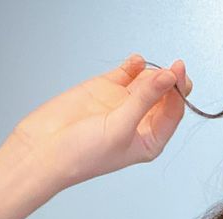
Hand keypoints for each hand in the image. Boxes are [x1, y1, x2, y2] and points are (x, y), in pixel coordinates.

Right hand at [4, 54, 192, 190]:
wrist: (44, 149)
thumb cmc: (82, 154)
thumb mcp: (120, 127)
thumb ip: (145, 100)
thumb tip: (168, 78)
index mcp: (150, 141)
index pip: (173, 113)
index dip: (178, 92)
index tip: (178, 72)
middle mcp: (140, 122)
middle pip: (165, 96)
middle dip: (170, 81)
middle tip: (173, 67)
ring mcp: (123, 104)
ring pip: (148, 82)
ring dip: (152, 73)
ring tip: (147, 71)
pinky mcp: (106, 89)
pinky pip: (127, 73)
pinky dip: (134, 65)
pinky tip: (136, 61)